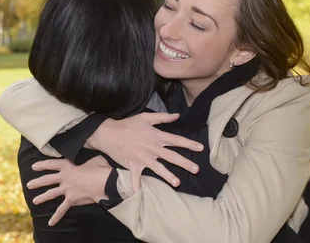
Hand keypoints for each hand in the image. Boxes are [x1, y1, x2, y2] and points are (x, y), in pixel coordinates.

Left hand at [28, 156, 111, 225]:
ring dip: (42, 197)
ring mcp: (67, 189)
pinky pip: (62, 209)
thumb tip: (87, 155)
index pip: (51, 164)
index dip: (42, 165)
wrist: (104, 182)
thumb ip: (86, 156)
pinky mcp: (71, 199)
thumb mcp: (92, 157)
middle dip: (37, 182)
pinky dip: (56, 216)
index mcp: (68, 165)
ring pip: (51, 194)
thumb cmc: (100, 168)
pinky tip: (51, 222)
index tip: (34, 167)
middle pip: (47, 180)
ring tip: (35, 200)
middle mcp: (64, 177)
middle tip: (29, 184)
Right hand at [87, 112, 203, 191]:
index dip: (189, 144)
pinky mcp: (133, 165)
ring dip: (168, 176)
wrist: (109, 133)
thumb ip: (162, 117)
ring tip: (177, 183)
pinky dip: (136, 186)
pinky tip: (139, 194)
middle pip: (172, 156)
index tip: (201, 148)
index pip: (176, 140)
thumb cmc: (128, 124)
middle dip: (185, 163)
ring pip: (158, 168)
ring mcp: (143, 158)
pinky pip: (136, 178)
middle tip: (196, 169)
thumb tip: (177, 115)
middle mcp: (152, 148)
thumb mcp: (146, 117)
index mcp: (156, 136)